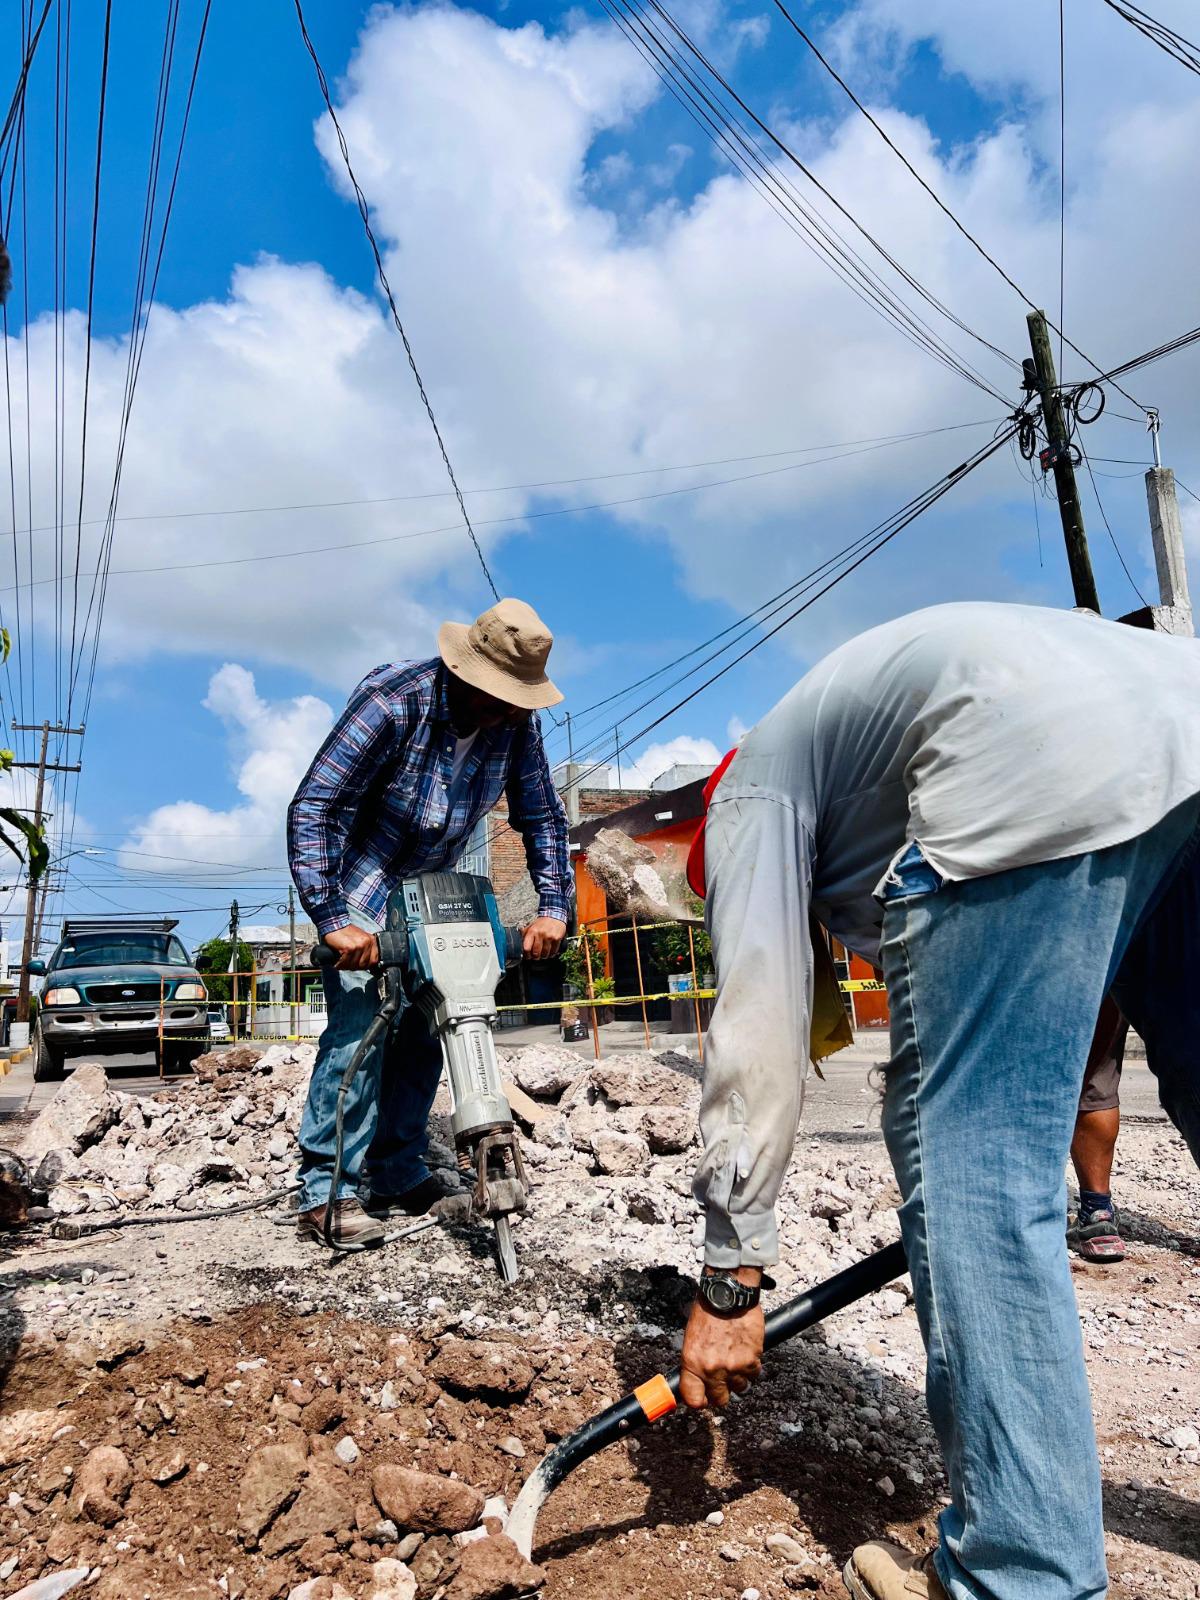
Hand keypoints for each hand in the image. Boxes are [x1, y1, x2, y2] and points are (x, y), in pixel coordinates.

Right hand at [324, 924, 379, 970]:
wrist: (334, 925)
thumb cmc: (345, 933)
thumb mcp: (360, 939)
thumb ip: (366, 949)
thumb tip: (366, 965)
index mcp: (372, 941)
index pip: (374, 961)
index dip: (366, 966)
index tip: (358, 965)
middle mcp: (367, 943)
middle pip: (364, 964)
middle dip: (354, 967)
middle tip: (347, 964)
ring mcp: (359, 945)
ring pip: (354, 965)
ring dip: (346, 966)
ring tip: (341, 963)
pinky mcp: (349, 948)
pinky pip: (345, 962)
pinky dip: (340, 964)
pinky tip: (337, 962)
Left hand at [522, 916, 566, 959]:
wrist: (554, 916)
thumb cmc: (542, 923)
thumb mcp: (531, 926)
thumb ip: (524, 934)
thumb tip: (518, 944)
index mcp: (532, 931)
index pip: (527, 948)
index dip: (526, 955)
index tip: (527, 956)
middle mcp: (540, 934)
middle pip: (536, 953)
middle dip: (535, 957)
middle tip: (535, 957)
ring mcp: (549, 937)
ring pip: (545, 954)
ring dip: (543, 957)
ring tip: (543, 955)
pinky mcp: (557, 939)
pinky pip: (553, 952)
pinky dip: (551, 954)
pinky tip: (550, 952)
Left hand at [679, 1268, 764, 1409]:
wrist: (728, 1293)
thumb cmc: (708, 1310)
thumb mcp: (691, 1337)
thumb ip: (695, 1362)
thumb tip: (697, 1378)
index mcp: (692, 1363)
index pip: (694, 1399)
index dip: (700, 1401)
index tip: (704, 1397)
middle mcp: (712, 1369)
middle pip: (720, 1399)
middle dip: (722, 1392)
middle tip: (723, 1380)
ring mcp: (733, 1366)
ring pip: (740, 1387)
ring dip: (738, 1377)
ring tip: (735, 1358)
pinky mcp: (752, 1359)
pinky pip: (754, 1373)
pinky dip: (752, 1366)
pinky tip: (746, 1351)